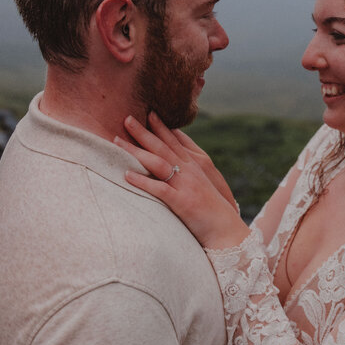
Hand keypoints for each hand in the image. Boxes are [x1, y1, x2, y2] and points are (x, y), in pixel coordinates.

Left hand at [116, 114, 248, 248]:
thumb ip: (191, 171)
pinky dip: (142, 181)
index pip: (176, 141)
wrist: (227, 231)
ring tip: (117, 141)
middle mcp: (190, 171)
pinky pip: (159, 189)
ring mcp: (186, 185)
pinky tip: (126, 175)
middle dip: (144, 131)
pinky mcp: (182, 202)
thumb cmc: (214, 211)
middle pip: (163, 146)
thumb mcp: (205, 185)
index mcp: (196, 165)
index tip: (149, 113)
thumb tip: (175, 162)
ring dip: (136, 151)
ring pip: (158, 162)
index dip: (162, 126)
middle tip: (127, 117)